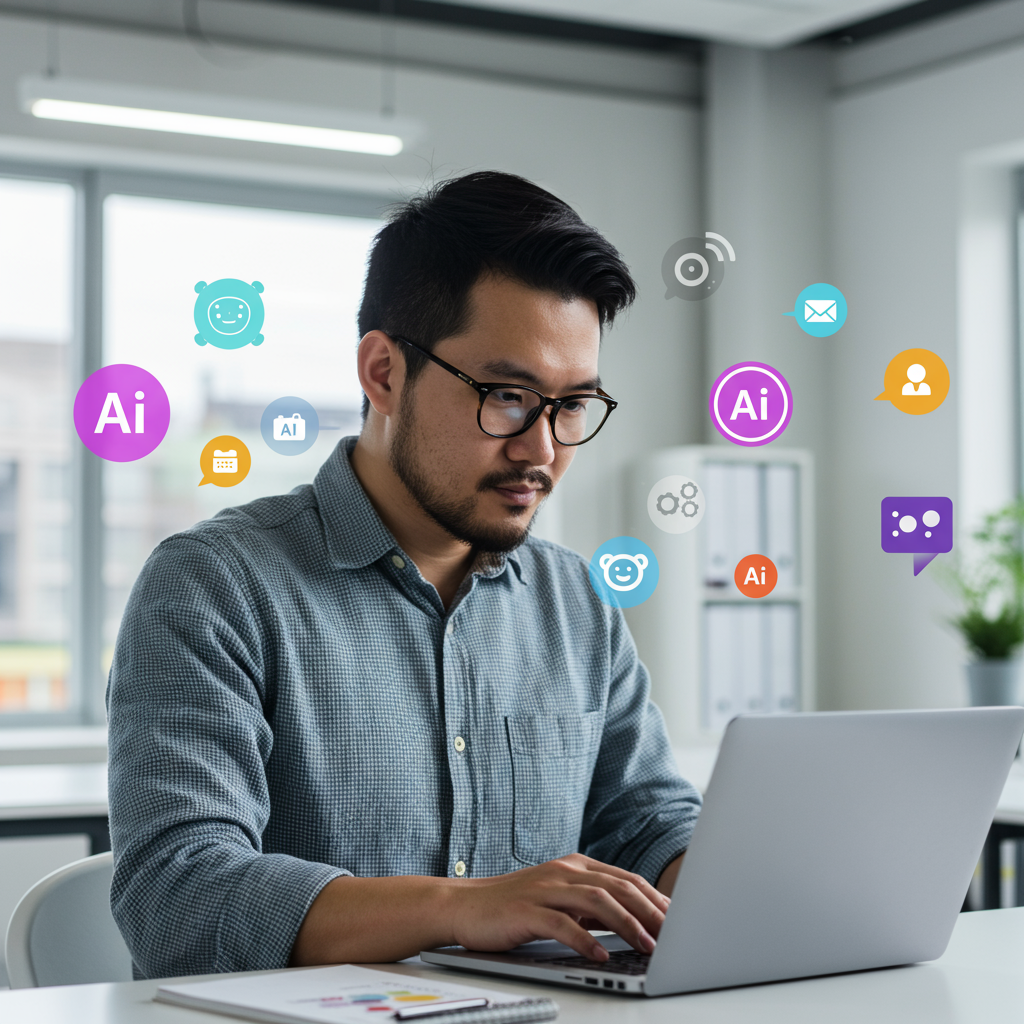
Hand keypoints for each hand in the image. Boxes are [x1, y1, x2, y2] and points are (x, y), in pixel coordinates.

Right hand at [446, 853, 669, 961]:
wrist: (466, 905)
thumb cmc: (516, 907)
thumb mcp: (560, 901)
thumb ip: (593, 907)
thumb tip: (634, 923)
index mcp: (575, 866)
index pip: (626, 879)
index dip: (655, 899)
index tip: (680, 920)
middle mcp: (564, 871)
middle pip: (618, 886)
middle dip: (651, 911)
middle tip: (675, 935)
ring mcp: (545, 888)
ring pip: (597, 900)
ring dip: (627, 924)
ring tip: (647, 945)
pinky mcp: (527, 909)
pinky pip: (562, 924)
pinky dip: (585, 940)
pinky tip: (600, 955)